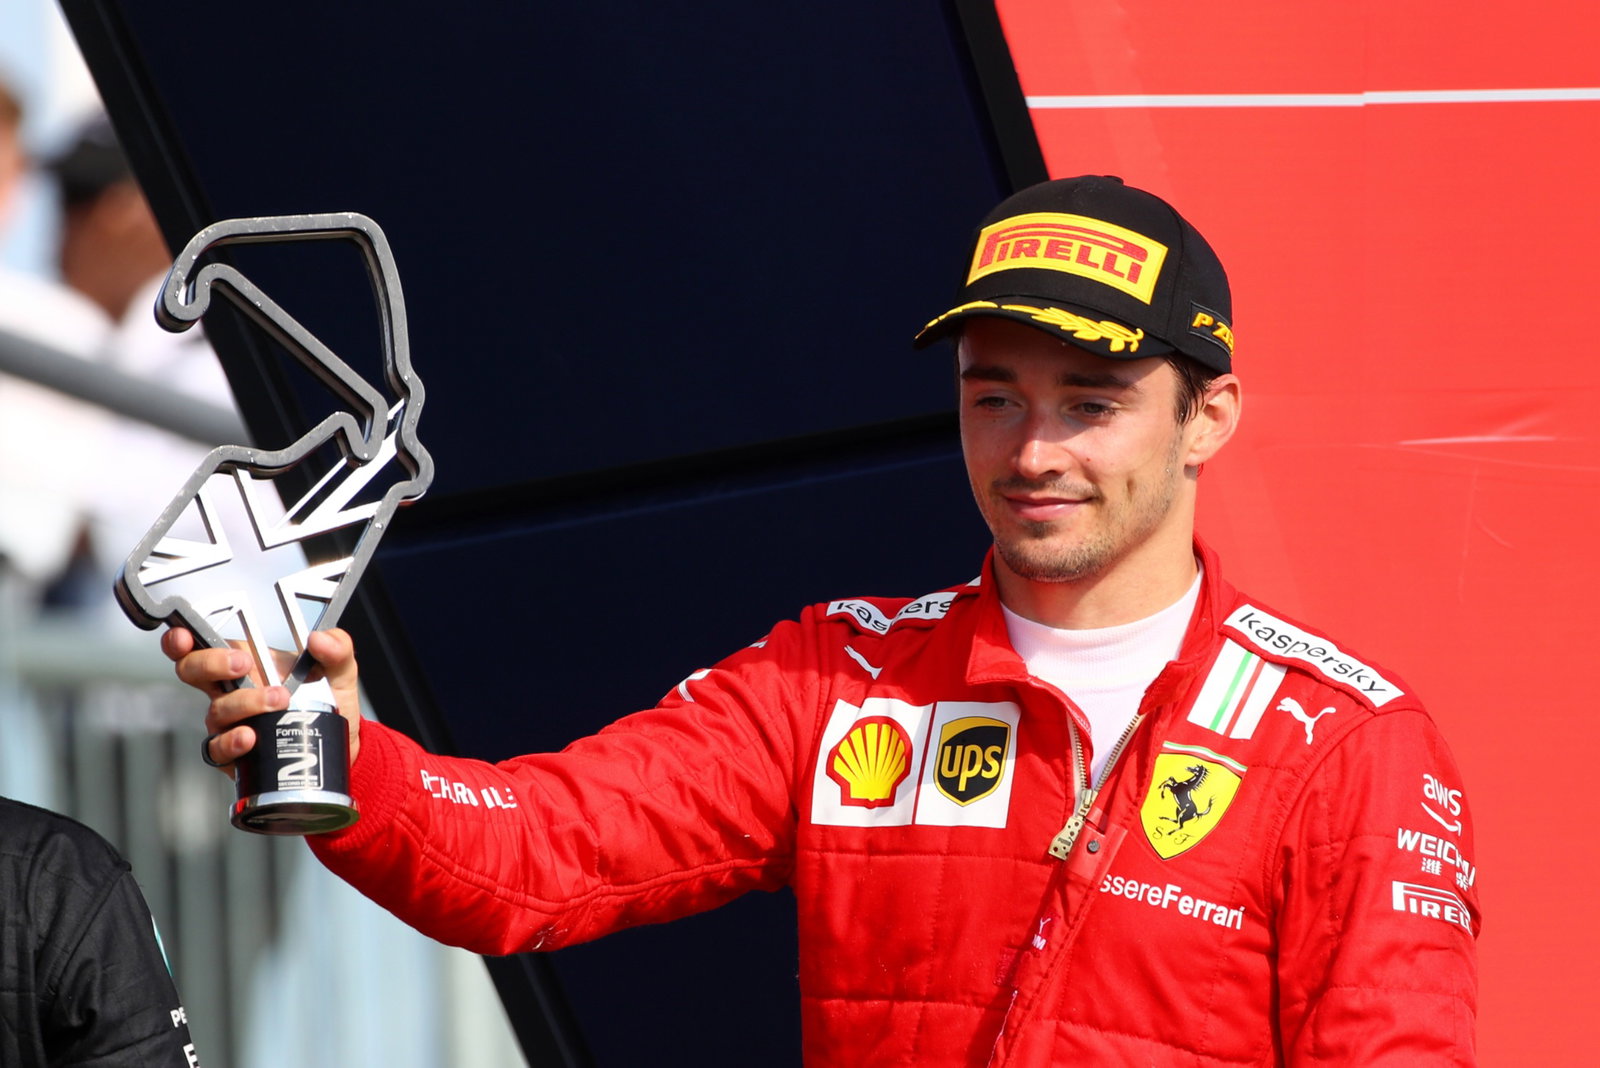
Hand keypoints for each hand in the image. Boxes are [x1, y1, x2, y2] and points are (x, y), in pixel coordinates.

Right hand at [162, 628, 363, 771]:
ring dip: (244, 703)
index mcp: (247, 662)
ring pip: (215, 710)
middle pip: (193, 672)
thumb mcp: (339, 670)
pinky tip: (251, 737)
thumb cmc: (329, 702)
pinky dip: (231, 742)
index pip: (203, 644)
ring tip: (277, 701)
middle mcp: (230, 690)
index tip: (184, 635)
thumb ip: (337, 648)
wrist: (339, 745)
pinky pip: (218, 748)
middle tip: (243, 665)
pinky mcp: (233, 752)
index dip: (183, 639)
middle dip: (211, 664)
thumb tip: (319, 639)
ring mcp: (229, 721)